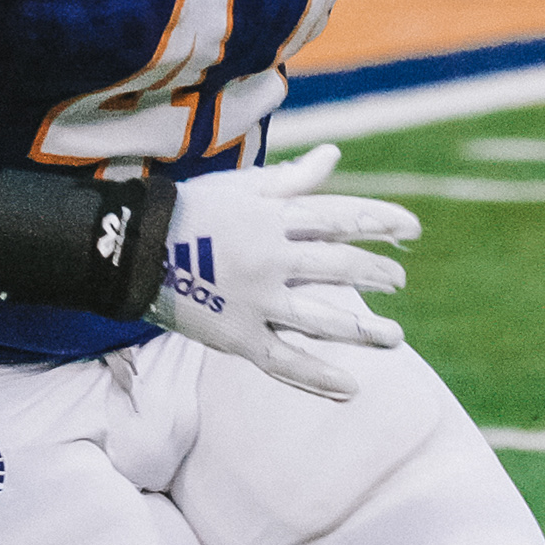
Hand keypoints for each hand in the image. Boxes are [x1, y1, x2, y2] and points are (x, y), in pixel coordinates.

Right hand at [147, 141, 419, 400]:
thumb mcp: (242, 187)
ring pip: (321, 319)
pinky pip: (284, 361)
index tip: (412, 229)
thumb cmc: (192, 210)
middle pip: (338, 267)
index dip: (379, 221)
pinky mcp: (237, 337)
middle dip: (375, 273)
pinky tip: (351, 388)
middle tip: (399, 281)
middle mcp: (271, 259)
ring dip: (363, 330)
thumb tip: (333, 156)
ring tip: (396, 338)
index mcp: (273, 218)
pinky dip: (318, 377)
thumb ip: (292, 179)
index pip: (339, 216)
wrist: (131, 249)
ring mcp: (255, 302)